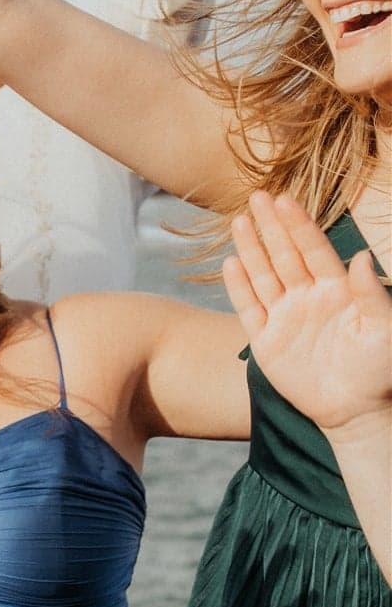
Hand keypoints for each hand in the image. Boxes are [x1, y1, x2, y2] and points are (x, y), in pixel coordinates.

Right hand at [223, 190, 391, 437]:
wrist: (355, 410)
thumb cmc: (379, 370)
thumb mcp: (384, 330)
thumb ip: (372, 294)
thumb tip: (361, 257)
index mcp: (338, 291)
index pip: (314, 251)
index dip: (299, 226)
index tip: (285, 201)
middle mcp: (308, 298)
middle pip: (285, 256)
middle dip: (271, 227)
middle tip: (257, 196)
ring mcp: (285, 317)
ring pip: (264, 276)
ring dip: (251, 249)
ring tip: (239, 221)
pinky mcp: (266, 341)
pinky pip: (249, 309)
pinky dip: (239, 287)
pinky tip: (231, 264)